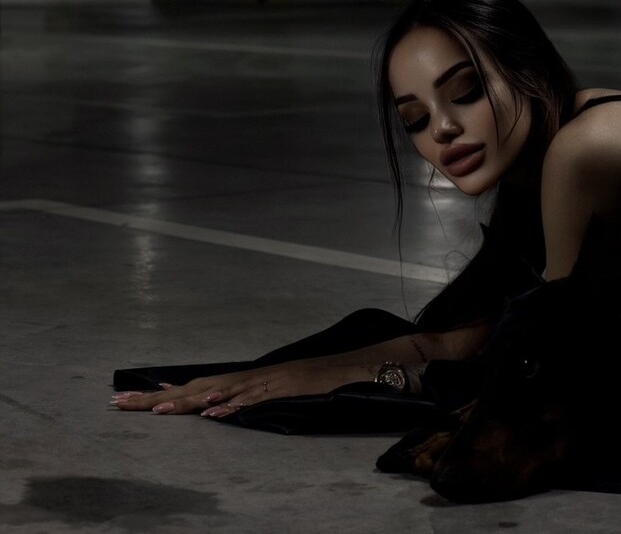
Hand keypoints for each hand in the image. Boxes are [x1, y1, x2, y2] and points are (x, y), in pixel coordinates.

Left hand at [111, 360, 371, 416]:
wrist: (341, 368)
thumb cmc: (306, 381)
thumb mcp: (266, 390)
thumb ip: (239, 397)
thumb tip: (209, 407)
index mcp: (238, 381)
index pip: (192, 387)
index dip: (160, 394)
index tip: (126, 400)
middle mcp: (243, 378)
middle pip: (193, 388)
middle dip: (155, 398)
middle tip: (120, 404)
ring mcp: (260, 383)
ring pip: (216, 392)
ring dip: (186, 401)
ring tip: (157, 408)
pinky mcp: (279, 389)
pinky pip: (251, 399)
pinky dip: (232, 405)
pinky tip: (213, 412)